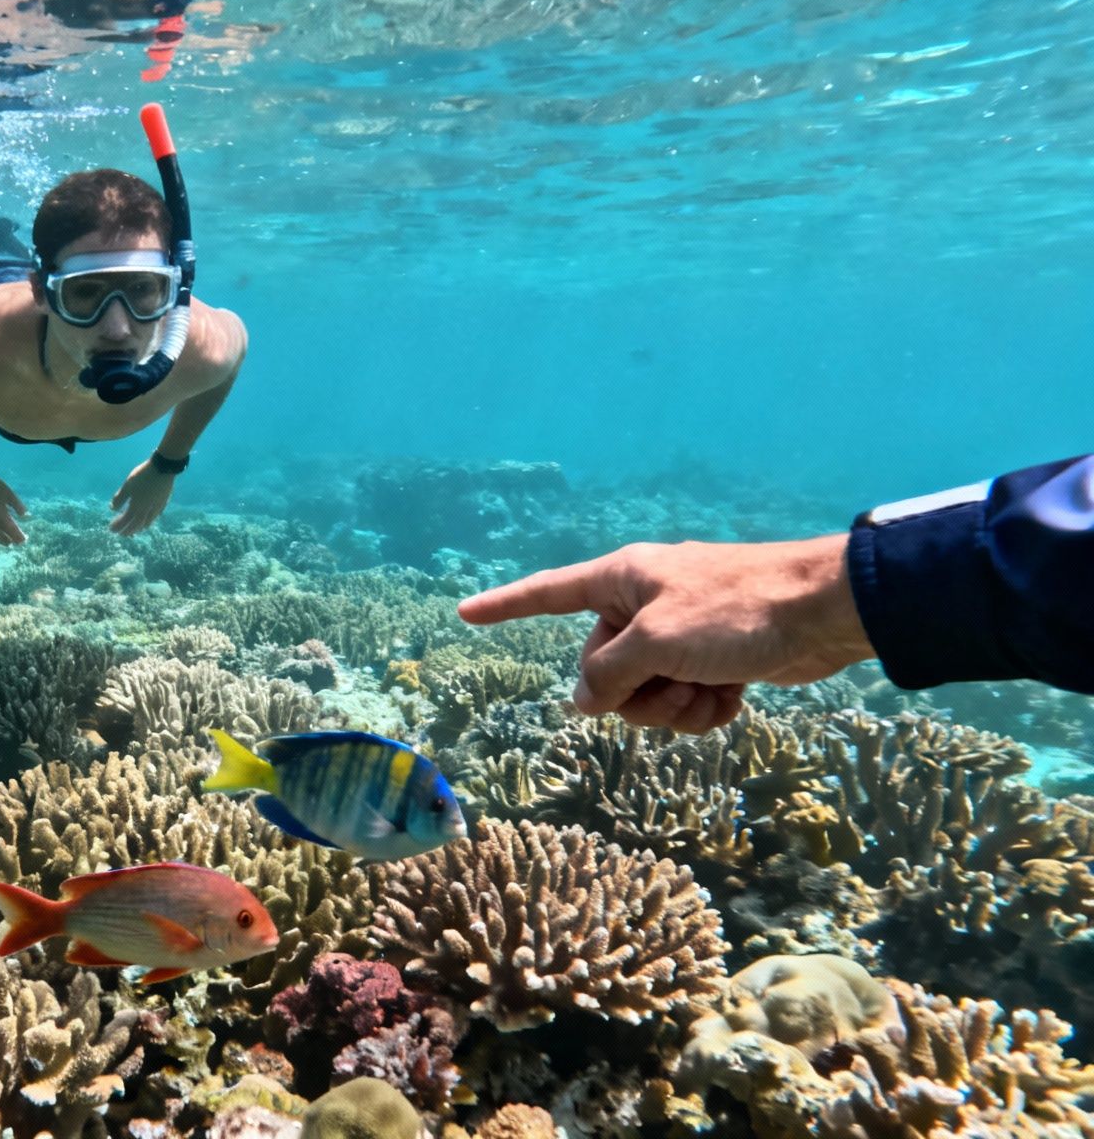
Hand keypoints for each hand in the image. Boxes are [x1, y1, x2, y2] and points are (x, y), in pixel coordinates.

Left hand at [110, 460, 175, 535]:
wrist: (163, 468)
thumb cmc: (142, 476)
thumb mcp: (127, 486)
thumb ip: (120, 498)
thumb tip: (112, 508)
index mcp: (136, 507)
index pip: (125, 521)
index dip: (118, 526)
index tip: (111, 529)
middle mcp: (146, 511)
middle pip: (136, 525)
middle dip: (128, 531)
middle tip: (122, 534)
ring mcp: (156, 508)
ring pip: (147, 523)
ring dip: (139, 528)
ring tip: (135, 530)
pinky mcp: (163, 503)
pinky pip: (154, 517)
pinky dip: (149, 522)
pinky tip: (148, 520)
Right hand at [455, 535, 875, 732]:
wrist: (825, 612)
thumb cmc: (737, 611)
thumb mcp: (657, 643)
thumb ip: (608, 674)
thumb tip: (585, 701)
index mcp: (622, 580)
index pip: (548, 594)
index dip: (504, 606)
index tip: (464, 613)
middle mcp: (645, 604)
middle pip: (604, 668)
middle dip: (635, 694)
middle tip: (674, 687)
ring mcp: (681, 634)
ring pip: (646, 693)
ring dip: (675, 707)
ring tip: (711, 693)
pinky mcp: (716, 660)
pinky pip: (686, 700)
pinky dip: (707, 708)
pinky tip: (734, 699)